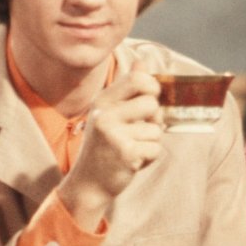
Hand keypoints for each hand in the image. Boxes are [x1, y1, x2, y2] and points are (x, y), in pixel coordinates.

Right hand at [56, 67, 163, 229]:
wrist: (88, 184)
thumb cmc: (105, 147)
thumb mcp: (110, 113)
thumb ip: (127, 89)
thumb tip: (142, 61)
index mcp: (103, 100)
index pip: (137, 78)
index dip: (152, 87)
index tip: (150, 99)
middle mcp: (105, 114)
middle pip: (151, 102)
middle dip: (154, 119)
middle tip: (141, 131)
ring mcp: (114, 134)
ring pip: (156, 129)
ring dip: (151, 142)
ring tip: (133, 149)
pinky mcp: (126, 153)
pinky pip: (156, 148)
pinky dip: (150, 158)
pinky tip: (134, 162)